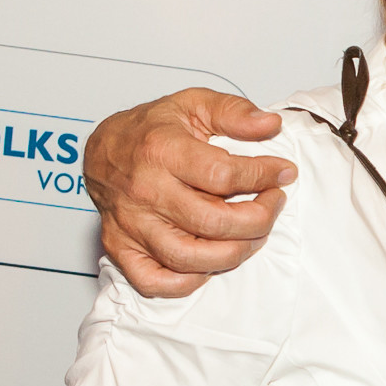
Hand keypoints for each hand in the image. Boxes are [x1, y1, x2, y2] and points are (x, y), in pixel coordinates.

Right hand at [84, 88, 295, 296]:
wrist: (103, 150)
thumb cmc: (151, 129)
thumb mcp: (193, 104)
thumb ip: (233, 111)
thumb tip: (270, 125)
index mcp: (162, 150)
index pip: (223, 174)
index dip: (263, 176)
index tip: (283, 173)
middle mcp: (145, 190)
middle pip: (212, 222)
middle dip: (258, 219)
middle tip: (273, 204)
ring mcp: (131, 224)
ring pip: (189, 258)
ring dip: (233, 252)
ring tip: (252, 233)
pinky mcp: (121, 248)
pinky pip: (155, 281)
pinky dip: (188, 281)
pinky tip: (210, 260)